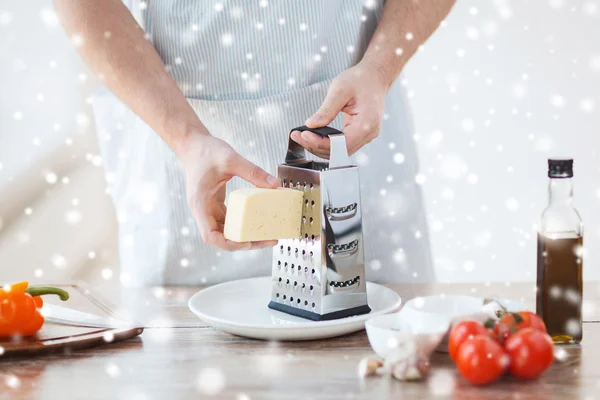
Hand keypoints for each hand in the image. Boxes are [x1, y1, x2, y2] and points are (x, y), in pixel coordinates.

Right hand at [179, 133, 279, 250]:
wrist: (193, 143)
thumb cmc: (205, 151)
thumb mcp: (231, 159)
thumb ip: (253, 172)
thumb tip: (274, 185)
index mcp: (200, 204)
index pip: (210, 236)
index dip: (228, 243)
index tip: (246, 242)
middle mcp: (203, 210)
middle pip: (221, 237)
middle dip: (243, 242)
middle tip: (267, 240)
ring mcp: (208, 208)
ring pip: (225, 230)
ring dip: (244, 235)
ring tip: (266, 234)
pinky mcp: (215, 203)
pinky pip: (229, 219)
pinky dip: (242, 223)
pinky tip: (257, 220)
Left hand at [292, 62, 387, 157]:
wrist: (374, 77)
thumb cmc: (360, 79)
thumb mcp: (340, 90)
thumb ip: (326, 110)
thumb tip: (310, 125)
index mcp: (367, 123)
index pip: (341, 144)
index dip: (320, 142)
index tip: (304, 134)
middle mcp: (369, 133)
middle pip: (339, 151)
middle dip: (316, 146)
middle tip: (297, 135)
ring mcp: (366, 136)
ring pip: (340, 152)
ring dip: (319, 147)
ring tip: (302, 136)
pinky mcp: (360, 135)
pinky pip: (342, 146)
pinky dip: (327, 143)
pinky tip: (314, 136)